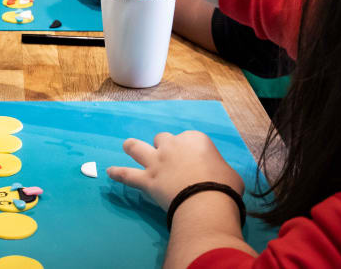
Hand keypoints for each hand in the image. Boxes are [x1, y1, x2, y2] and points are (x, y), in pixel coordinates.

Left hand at [106, 131, 243, 210]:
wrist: (207, 201)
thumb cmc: (224, 187)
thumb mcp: (230, 174)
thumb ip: (218, 169)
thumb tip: (217, 176)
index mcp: (195, 139)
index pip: (189, 140)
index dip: (190, 151)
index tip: (195, 162)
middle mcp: (172, 145)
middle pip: (163, 139)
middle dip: (164, 147)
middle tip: (169, 160)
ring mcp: (157, 161)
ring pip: (137, 148)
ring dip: (132, 147)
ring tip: (127, 147)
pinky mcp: (147, 179)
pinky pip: (127, 175)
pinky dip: (118, 173)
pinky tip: (110, 172)